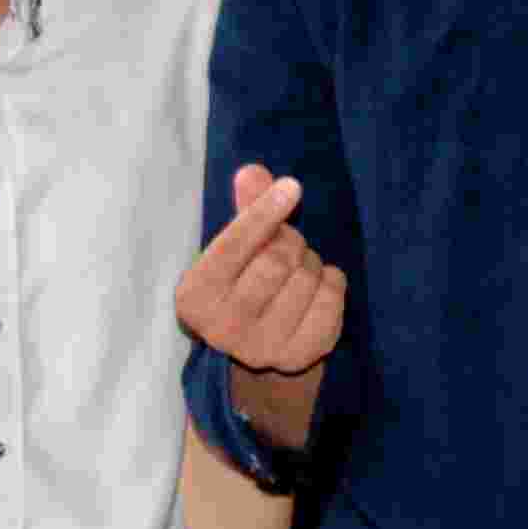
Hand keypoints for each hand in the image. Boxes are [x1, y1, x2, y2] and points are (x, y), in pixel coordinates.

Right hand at [174, 166, 347, 377]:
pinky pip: (331, 299)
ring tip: (297, 272)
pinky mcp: (300, 356)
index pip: (233, 246)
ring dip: (311, 263)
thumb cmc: (245, 284)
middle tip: (289, 245)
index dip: (264, 213)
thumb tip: (252, 172)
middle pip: (277, 259)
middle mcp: (222, 328)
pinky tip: (316, 290)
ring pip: (307, 278)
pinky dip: (332, 283)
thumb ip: (246, 210)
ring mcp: (261, 347)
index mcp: (195, 296)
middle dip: (291, 241)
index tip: (291, 187)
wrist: (259, 344)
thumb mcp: (237, 248)